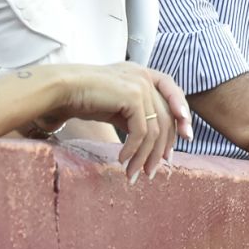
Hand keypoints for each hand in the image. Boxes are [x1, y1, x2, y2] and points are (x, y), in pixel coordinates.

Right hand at [44, 63, 191, 181]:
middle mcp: (145, 76)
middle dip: (161, 148)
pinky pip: (141, 132)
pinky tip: (122, 161)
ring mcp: (140, 84)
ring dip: (145, 156)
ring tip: (135, 174)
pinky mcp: (133, 96)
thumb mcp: (117, 106)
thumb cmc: (83, 99)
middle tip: (153, 171)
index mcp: (143, 74)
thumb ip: (137, 116)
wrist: (61, 89)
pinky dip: (134, 150)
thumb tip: (154, 144)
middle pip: (166, 118)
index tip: (186, 140)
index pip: (173, 94)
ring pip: (154, 130)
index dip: (181, 117)